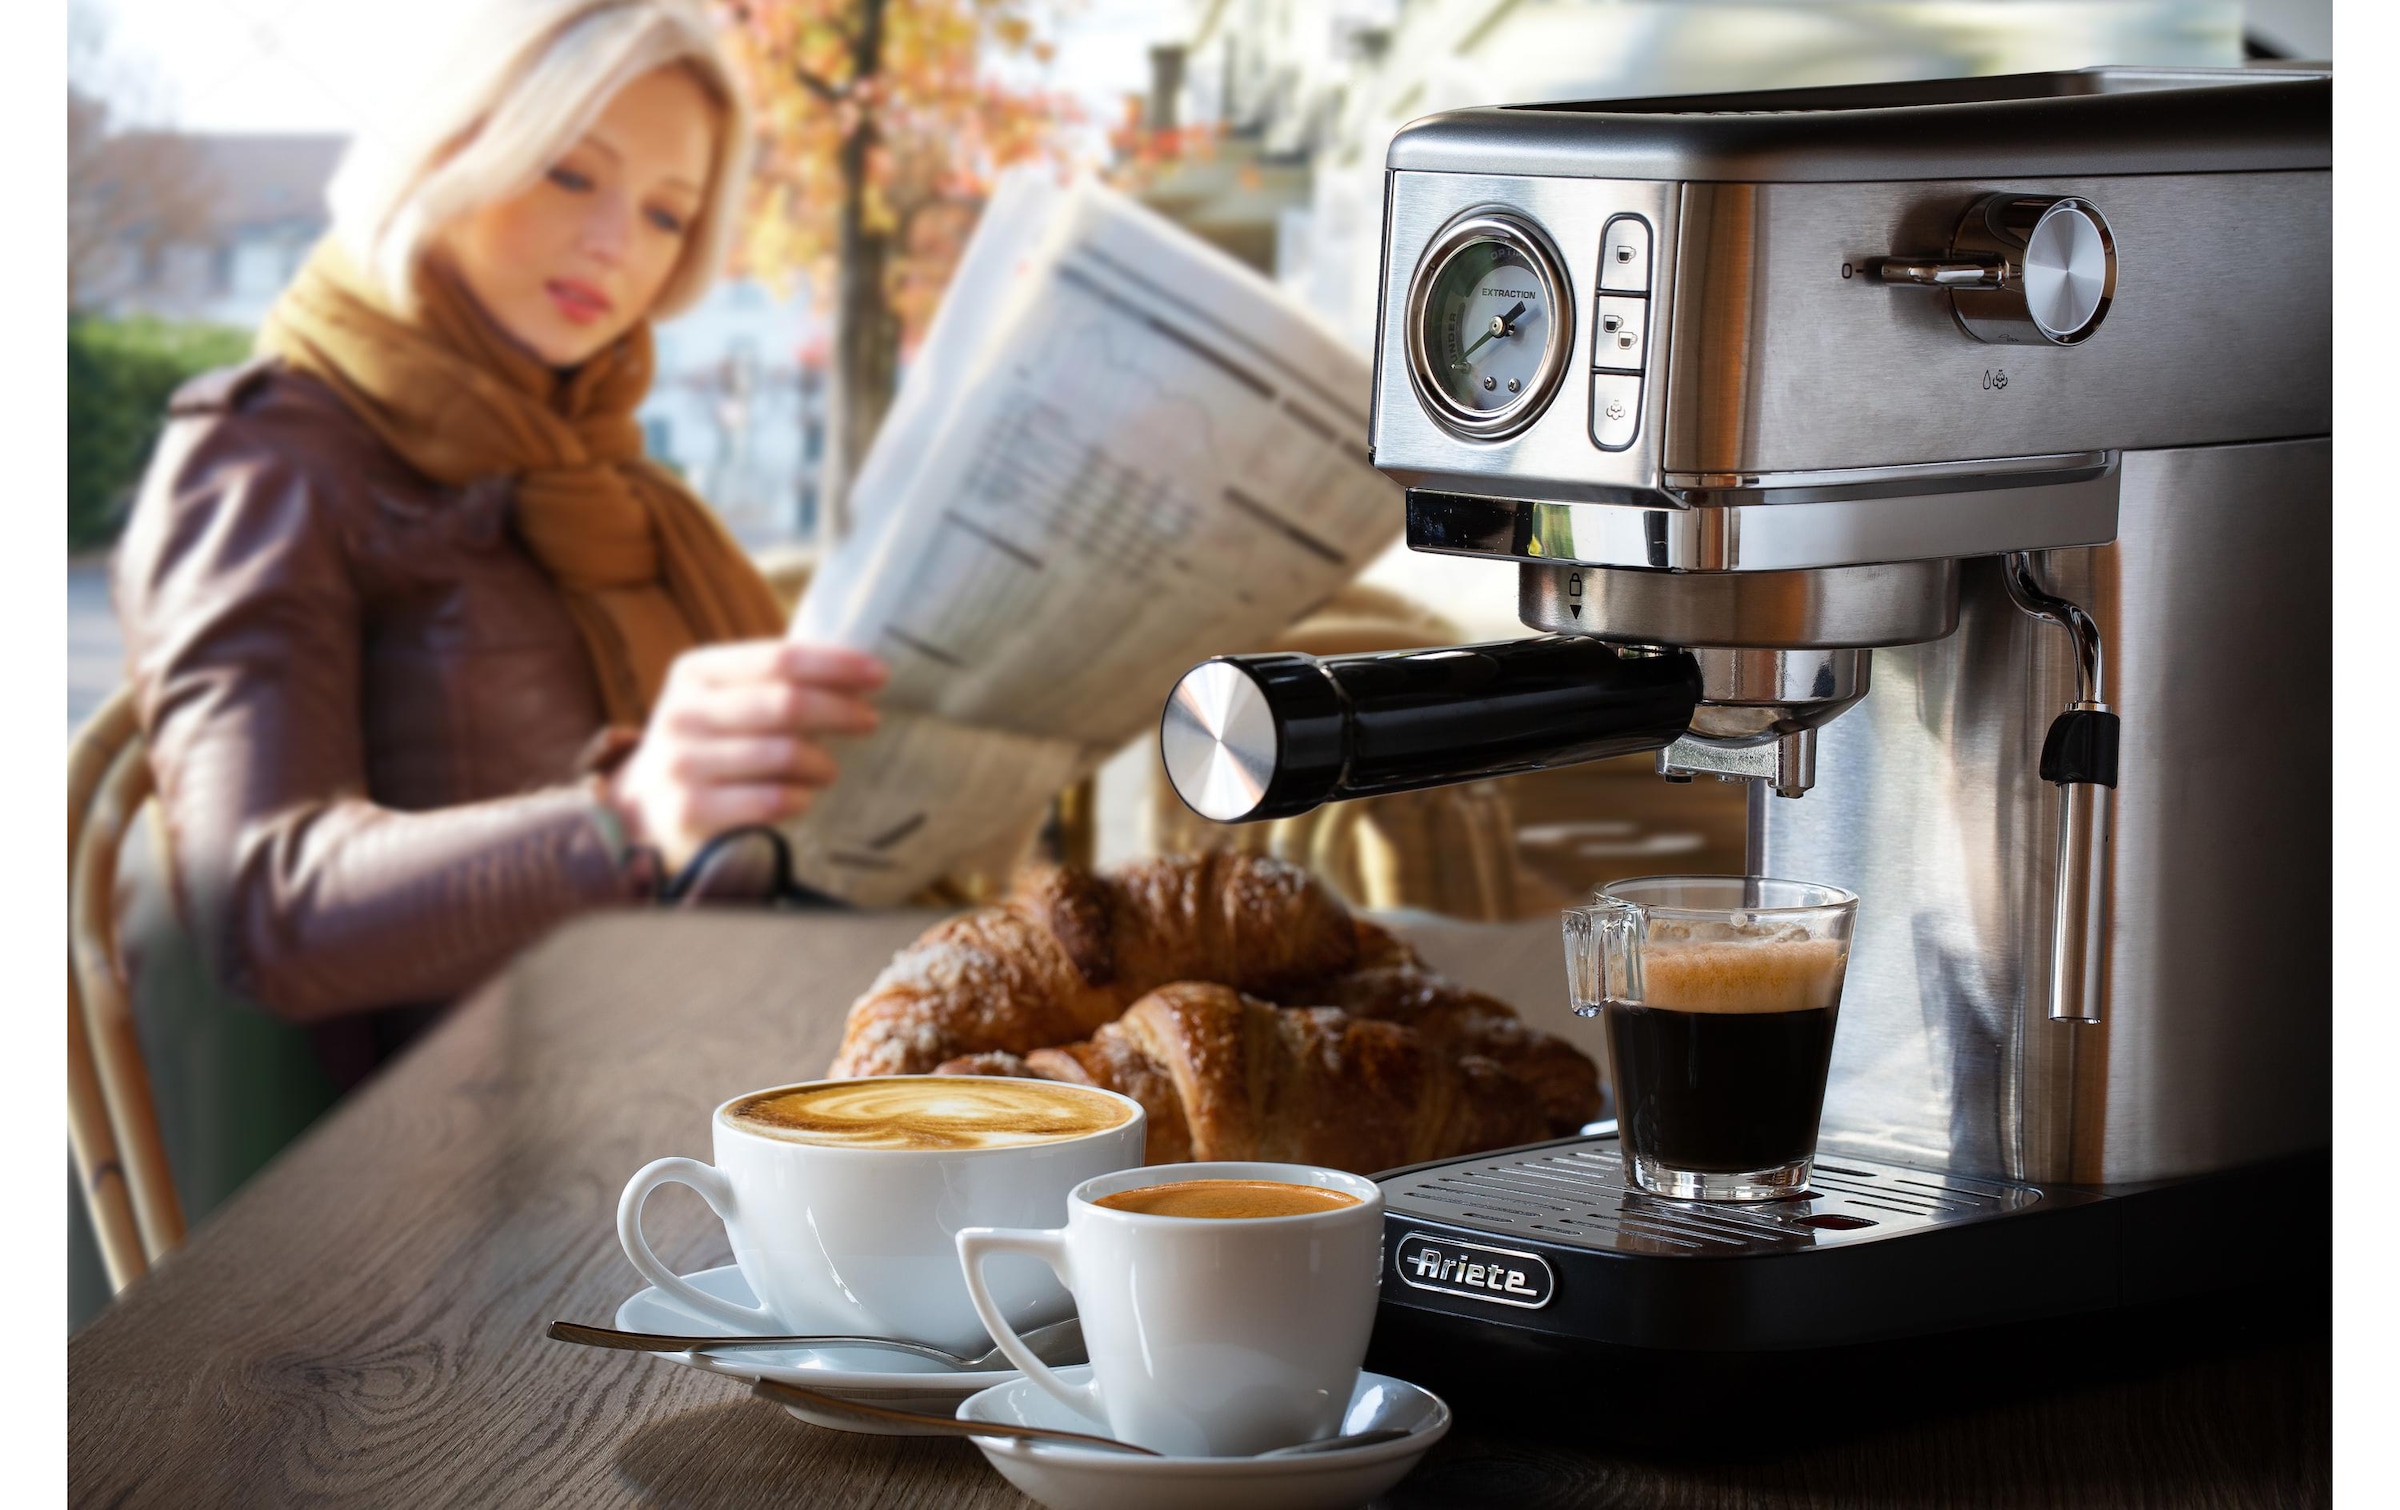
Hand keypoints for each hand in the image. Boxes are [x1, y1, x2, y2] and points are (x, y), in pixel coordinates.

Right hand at [604, 640, 887, 868]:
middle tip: (869, 721)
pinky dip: (798, 798)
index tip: (880, 675)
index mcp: (697, 671)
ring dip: (822, 763)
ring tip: (828, 770)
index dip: (836, 665)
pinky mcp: (687, 810)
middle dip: (840, 711)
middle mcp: (683, 711)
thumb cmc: (709, 747)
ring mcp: (681, 762)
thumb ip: (777, 683)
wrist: (643, 809)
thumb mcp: (727, 702)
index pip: (779, 658)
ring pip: (782, 754)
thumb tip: (860, 673)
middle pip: (787, 704)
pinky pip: (768, 800)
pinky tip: (803, 798)